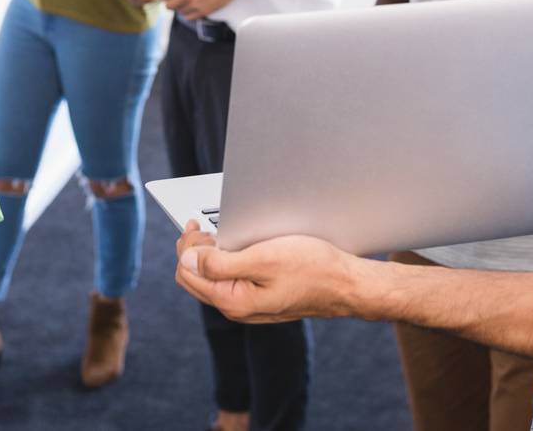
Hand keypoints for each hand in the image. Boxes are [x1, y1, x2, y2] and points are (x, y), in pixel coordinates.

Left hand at [161, 0, 246, 20]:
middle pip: (169, 6)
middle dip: (171, 2)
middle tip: (176, 0)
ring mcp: (193, 5)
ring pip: (179, 12)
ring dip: (182, 8)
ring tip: (189, 1)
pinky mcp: (202, 12)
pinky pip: (188, 17)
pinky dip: (189, 13)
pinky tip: (194, 7)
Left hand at [174, 220, 360, 322]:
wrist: (345, 284)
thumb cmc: (312, 268)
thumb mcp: (263, 259)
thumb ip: (220, 263)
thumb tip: (187, 260)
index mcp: (233, 300)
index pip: (187, 273)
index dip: (187, 246)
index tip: (195, 225)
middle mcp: (237, 308)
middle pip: (195, 278)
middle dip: (193, 250)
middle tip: (202, 226)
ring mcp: (248, 305)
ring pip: (212, 278)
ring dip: (209, 254)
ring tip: (219, 232)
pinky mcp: (259, 298)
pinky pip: (230, 280)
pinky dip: (226, 260)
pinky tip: (236, 245)